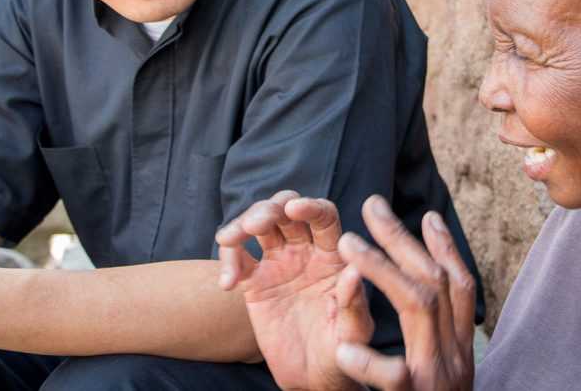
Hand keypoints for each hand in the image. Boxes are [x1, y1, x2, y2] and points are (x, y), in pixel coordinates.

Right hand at [217, 191, 372, 390]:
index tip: (294, 209)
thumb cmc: (341, 356)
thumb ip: (353, 305)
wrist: (310, 379)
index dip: (310, 207)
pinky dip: (227, 259)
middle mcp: (306, 251)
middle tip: (257, 224)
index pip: (324, 217)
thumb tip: (352, 272)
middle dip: (270, 208)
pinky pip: (237, 257)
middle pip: (286, 210)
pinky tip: (227, 284)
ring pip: (259, 224)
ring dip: (243, 222)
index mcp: (333, 256)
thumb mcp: (352, 334)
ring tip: (231, 239)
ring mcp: (278, 263)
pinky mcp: (254, 281)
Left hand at [333, 196, 475, 390]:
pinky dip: (369, 360)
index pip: (460, 288)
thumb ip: (437, 336)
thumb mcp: (443, 372)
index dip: (446, 250)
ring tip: (347, 243)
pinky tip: (344, 346)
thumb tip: (430, 290)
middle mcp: (455, 356)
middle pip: (435, 282)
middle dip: (402, 239)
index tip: (428, 215)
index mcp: (460, 348)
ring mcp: (438, 376)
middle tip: (372, 204)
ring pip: (418, 306)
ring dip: (382, 269)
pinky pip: (394, 375)